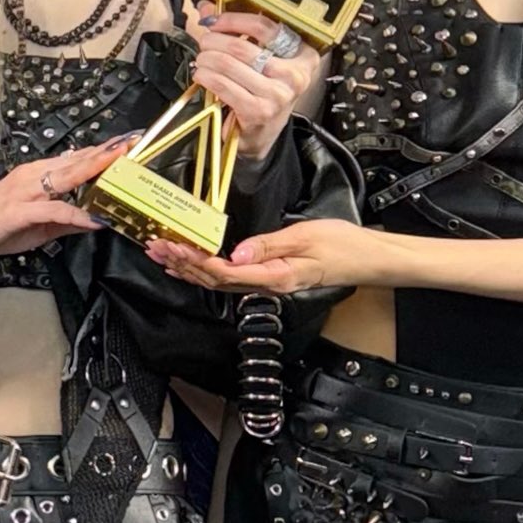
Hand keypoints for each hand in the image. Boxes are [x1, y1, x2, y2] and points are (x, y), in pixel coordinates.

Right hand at [0, 139, 127, 259]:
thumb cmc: (0, 224)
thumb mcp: (41, 224)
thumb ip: (68, 220)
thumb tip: (98, 220)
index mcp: (39, 173)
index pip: (76, 158)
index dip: (102, 151)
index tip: (127, 143)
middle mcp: (33, 175)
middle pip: (75, 161)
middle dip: (104, 153)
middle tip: (130, 144)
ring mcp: (24, 191)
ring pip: (65, 177)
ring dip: (92, 171)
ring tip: (117, 168)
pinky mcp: (18, 211)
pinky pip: (52, 209)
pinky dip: (75, 213)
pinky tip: (93, 219)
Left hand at [136, 216, 396, 300]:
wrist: (367, 260)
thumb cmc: (343, 246)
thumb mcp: (306, 237)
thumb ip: (269, 245)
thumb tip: (236, 254)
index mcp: (274, 276)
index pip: (224, 272)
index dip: (195, 260)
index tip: (173, 245)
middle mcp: (266, 285)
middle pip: (214, 279)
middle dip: (182, 263)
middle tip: (155, 245)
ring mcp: (267, 284)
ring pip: (218, 281)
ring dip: (188, 267)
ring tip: (161, 254)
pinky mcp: (270, 277)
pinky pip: (230, 277)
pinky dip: (206, 269)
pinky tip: (191, 264)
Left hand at [189, 6, 315, 159]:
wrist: (262, 134)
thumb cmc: (261, 91)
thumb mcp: (261, 59)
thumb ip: (239, 31)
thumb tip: (207, 7)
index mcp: (304, 55)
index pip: (265, 27)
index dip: (234, 20)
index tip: (215, 20)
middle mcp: (295, 75)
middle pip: (243, 47)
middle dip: (215, 41)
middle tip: (204, 42)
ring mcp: (277, 95)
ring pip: (229, 65)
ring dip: (207, 59)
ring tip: (201, 59)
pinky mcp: (258, 111)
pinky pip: (224, 86)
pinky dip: (207, 77)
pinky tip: (202, 75)